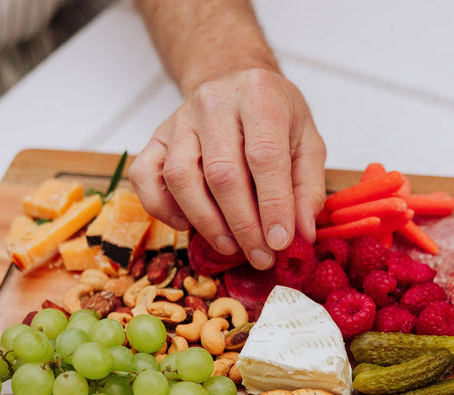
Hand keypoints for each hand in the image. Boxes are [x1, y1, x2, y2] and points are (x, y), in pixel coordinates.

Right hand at [130, 68, 325, 269]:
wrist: (234, 79)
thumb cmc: (274, 115)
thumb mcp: (307, 141)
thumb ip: (308, 187)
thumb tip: (302, 234)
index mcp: (259, 95)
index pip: (264, 156)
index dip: (273, 205)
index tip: (280, 242)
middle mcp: (214, 102)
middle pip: (222, 173)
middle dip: (243, 225)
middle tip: (260, 256)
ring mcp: (179, 119)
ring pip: (181, 177)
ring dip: (206, 222)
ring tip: (231, 246)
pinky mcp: (156, 137)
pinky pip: (146, 176)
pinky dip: (162, 208)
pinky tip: (187, 224)